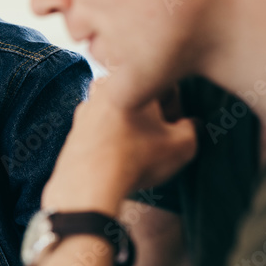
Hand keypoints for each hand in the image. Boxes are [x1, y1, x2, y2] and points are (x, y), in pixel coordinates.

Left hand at [42, 79, 197, 213]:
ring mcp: (85, 109)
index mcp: (131, 81)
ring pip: (117, 110)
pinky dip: (110, 138)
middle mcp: (103, 88)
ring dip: (130, 124)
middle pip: (137, 95)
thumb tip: (189, 124)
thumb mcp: (181, 146)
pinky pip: (99, 128)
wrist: (88, 184)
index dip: (176, 106)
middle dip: (151, 113)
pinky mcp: (74, 129)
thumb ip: (192, 129)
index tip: (174, 127)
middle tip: (157, 136)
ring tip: (137, 148)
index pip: (163, 82)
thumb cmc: (137, 159)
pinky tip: (117, 157)